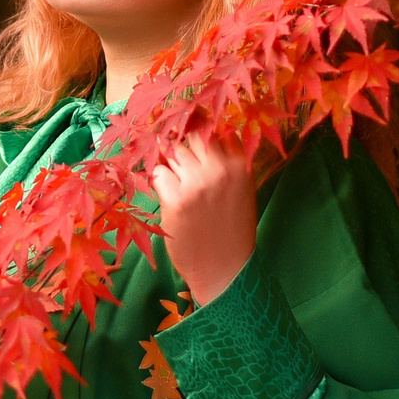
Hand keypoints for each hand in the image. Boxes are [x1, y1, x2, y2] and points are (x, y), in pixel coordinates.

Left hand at [151, 133, 256, 305]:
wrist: (225, 270)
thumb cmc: (231, 229)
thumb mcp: (240, 189)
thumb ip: (226, 162)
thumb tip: (198, 132)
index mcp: (240, 165)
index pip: (214, 127)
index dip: (198, 127)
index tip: (188, 130)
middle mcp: (220, 170)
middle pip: (190, 135)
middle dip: (180, 143)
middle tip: (178, 160)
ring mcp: (197, 184)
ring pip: (171, 152)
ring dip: (169, 163)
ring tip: (177, 184)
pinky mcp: (175, 201)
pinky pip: (157, 174)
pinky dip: (158, 182)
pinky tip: (168, 196)